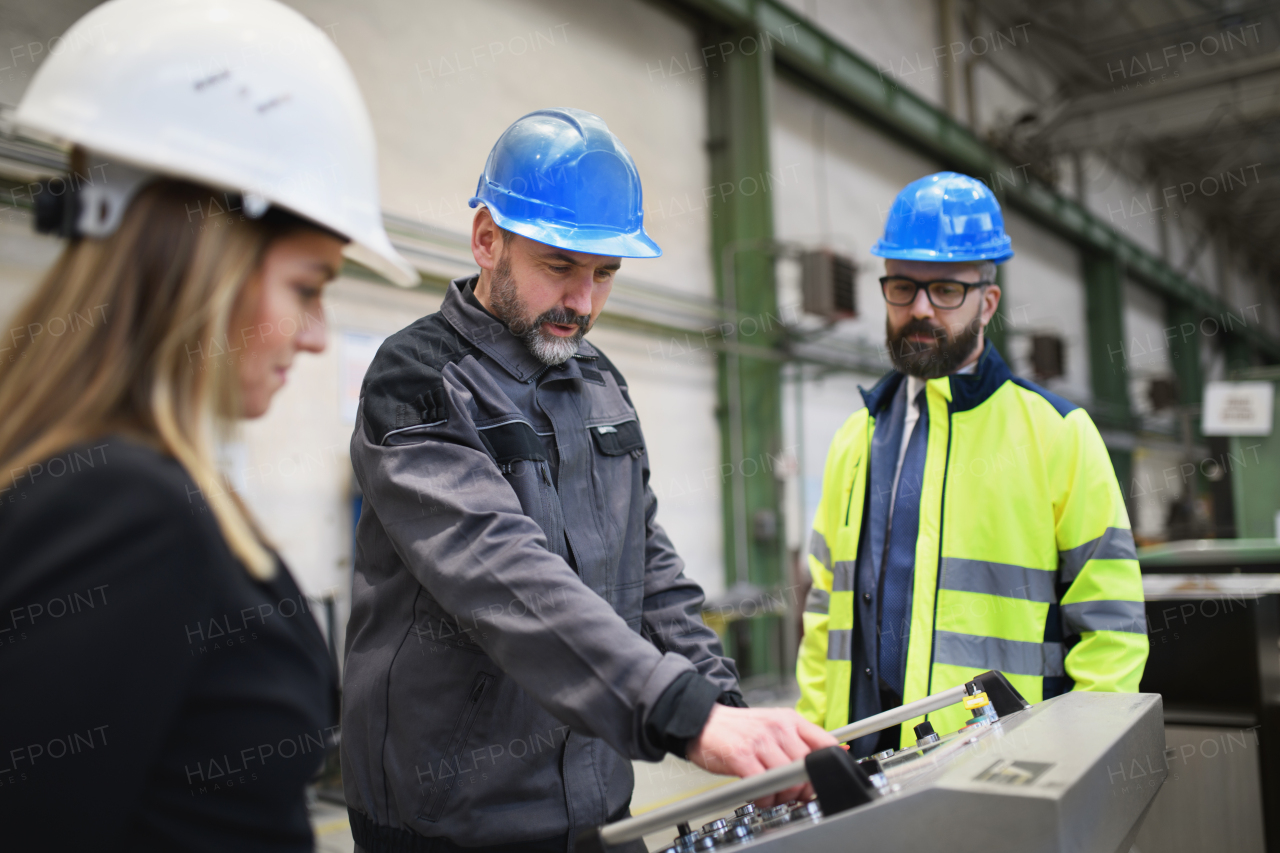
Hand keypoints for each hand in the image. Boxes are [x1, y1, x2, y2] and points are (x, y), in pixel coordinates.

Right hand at [685, 704, 837, 806]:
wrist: (702, 720)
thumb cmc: (737, 728)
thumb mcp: (772, 726)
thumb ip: (797, 741)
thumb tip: (825, 761)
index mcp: (789, 720)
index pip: (825, 742)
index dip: (830, 766)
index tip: (823, 779)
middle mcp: (777, 728)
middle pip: (807, 765)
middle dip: (804, 788)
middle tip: (795, 794)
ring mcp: (759, 741)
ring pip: (787, 777)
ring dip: (783, 795)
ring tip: (774, 795)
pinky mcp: (741, 756)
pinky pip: (763, 785)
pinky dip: (764, 798)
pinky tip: (759, 795)